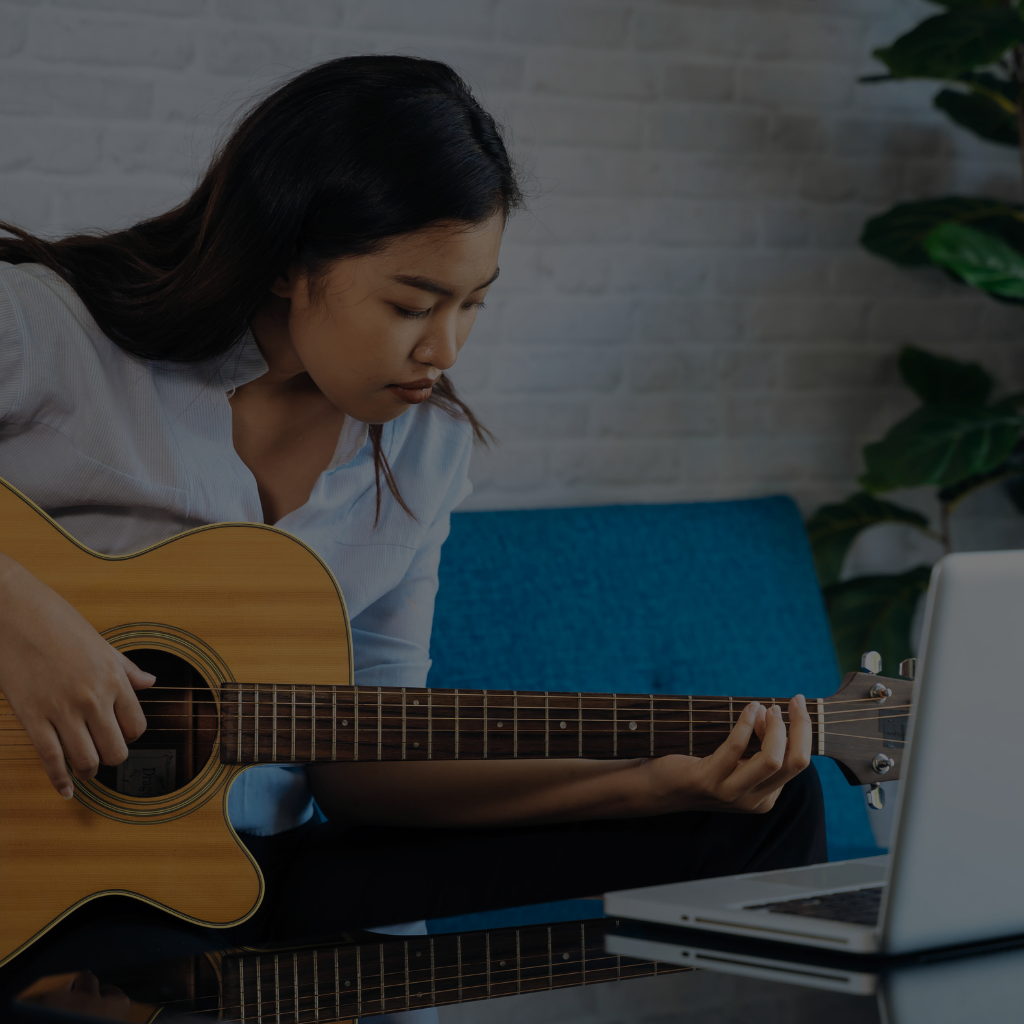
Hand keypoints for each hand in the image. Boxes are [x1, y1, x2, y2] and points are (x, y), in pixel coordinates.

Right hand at [0, 554, 154, 798]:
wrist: (14, 612)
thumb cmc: (58, 622)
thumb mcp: (101, 643)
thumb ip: (126, 668)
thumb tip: (150, 683)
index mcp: (113, 678)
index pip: (136, 726)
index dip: (130, 736)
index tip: (121, 735)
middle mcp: (92, 697)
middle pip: (116, 750)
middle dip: (112, 758)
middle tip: (104, 755)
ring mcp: (62, 709)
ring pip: (86, 760)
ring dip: (88, 770)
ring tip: (86, 769)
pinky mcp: (31, 717)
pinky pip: (51, 759)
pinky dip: (59, 780)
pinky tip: (66, 790)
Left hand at [636, 696, 811, 814]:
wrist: (658, 787)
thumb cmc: (699, 766)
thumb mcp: (736, 759)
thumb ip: (756, 744)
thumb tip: (772, 714)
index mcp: (764, 796)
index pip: (797, 764)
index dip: (799, 732)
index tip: (796, 707)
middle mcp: (753, 800)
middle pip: (794, 763)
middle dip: (800, 728)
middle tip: (795, 701)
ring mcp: (731, 793)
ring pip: (772, 760)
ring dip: (776, 728)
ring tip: (769, 707)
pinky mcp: (709, 780)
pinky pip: (736, 749)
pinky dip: (746, 725)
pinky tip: (749, 709)